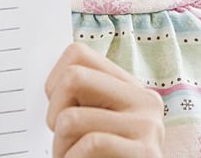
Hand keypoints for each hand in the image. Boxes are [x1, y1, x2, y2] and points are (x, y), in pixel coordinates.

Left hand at [45, 42, 163, 157]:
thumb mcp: (98, 123)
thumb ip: (87, 99)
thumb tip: (56, 79)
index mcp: (130, 87)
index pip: (77, 53)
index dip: (54, 81)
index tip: (60, 108)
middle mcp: (144, 99)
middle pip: (73, 77)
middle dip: (53, 111)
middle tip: (60, 136)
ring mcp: (147, 125)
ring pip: (72, 118)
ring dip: (60, 148)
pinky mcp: (144, 152)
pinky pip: (90, 143)